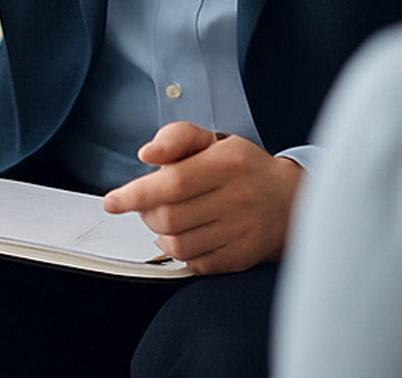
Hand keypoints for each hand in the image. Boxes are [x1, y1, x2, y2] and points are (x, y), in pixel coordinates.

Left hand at [101, 122, 303, 274]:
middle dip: (146, 214)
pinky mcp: (243, 257)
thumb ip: (176, 137)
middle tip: (148, 205)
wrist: (289, 201)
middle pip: (170, 217)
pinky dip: (180, 252)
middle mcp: (238, 198)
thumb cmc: (241, 167)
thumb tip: (146, 154)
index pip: (172, 183)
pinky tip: (185, 235)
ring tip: (166, 219)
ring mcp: (243, 231)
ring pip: (179, 244)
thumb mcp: (211, 141)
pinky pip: (196, 263)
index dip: (135, 194)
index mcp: (227, 164)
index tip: (111, 202)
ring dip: (160, 234)